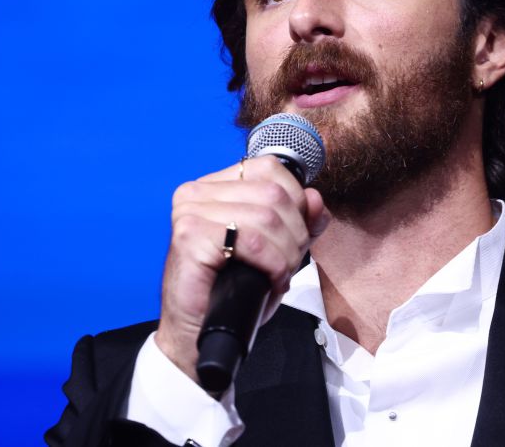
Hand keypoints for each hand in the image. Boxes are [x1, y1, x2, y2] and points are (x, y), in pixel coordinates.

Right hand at [153, 155, 330, 382]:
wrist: (199, 335)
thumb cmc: (233, 292)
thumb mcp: (277, 250)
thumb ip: (300, 222)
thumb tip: (316, 199)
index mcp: (215, 186)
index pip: (271, 168)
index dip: (296, 201)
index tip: (295, 234)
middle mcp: (198, 192)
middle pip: (274, 194)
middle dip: (295, 234)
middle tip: (287, 264)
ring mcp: (190, 212)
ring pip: (267, 217)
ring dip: (285, 253)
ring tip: (278, 275)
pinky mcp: (189, 237)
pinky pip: (253, 241)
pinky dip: (272, 264)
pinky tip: (268, 279)